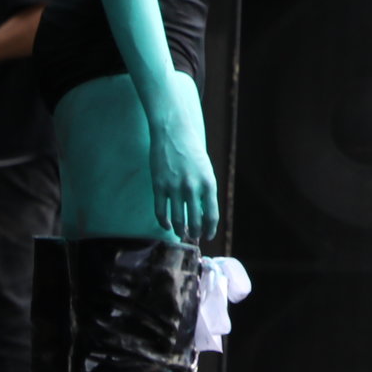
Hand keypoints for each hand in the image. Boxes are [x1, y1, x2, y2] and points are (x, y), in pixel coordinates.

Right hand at [147, 70, 220, 241]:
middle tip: (194, 237)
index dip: (210, 229)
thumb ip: (205, 191)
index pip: (212, 214)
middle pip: (195, 220)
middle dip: (195, 232)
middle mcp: (193, 188)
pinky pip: (161, 211)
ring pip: (178, 219)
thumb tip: (204, 214)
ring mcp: (175, 187)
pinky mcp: (159, 186)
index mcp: (208, 183)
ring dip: (180, 230)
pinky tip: (167, 225)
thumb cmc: (192, 152)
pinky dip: (164, 221)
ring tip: (181, 234)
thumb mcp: (206, 170)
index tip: (208, 236)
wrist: (174, 133)